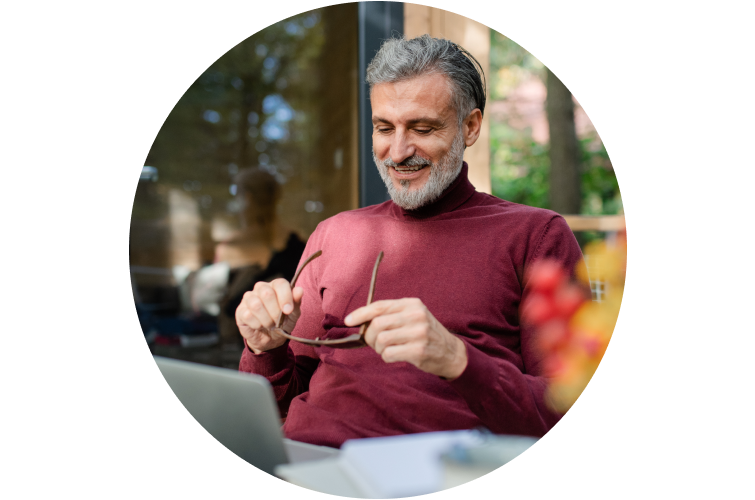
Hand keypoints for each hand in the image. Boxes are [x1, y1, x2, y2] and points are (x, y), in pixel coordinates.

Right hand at [235, 278, 302, 353]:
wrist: (271, 339)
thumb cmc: (283, 322)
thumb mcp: (294, 314)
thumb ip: (296, 301)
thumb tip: (299, 290)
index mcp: (275, 286)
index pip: (280, 283)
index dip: (285, 297)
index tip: (288, 311)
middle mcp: (261, 288)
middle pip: (267, 293)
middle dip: (275, 312)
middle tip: (278, 321)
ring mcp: (248, 298)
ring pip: (256, 305)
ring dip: (266, 320)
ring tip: (269, 324)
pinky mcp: (240, 310)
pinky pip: (247, 315)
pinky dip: (257, 324)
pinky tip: (260, 326)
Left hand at [344, 298, 466, 379]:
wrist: (450, 352)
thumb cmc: (424, 333)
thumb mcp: (412, 316)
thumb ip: (390, 315)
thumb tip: (360, 322)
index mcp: (412, 304)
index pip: (379, 306)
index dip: (361, 314)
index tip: (348, 321)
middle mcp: (416, 316)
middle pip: (377, 324)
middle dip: (370, 336)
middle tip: (375, 343)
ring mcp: (419, 333)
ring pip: (381, 340)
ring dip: (378, 348)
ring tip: (387, 349)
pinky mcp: (419, 351)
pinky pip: (389, 354)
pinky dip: (386, 357)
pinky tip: (395, 356)